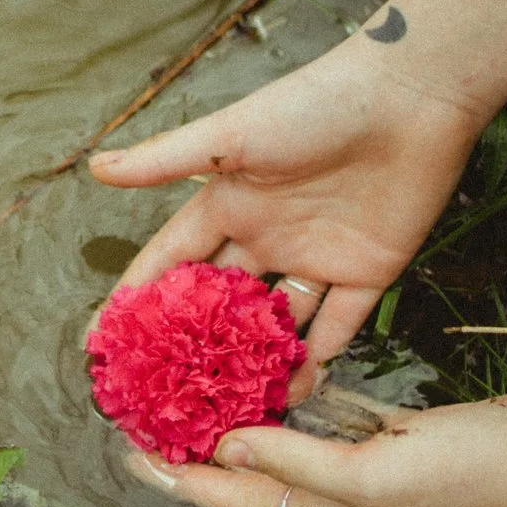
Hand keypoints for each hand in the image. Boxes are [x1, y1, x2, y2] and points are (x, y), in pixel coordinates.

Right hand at [90, 40, 488, 363]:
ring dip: (250, 365)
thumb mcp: (232, 135)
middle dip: (190, 346)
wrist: (411, 97)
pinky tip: (290, 396)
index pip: (173, 262)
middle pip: (219, 304)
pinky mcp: (366, 273)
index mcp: (229, 205)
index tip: (102, 340)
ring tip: (222, 410)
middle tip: (160, 394)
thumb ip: (166, 160)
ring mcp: (315, 258)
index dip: (138, 298)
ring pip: (274, 327)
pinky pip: (336, 330)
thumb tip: (95, 168)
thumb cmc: (315, 104)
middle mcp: (267, 237)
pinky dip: (316, 362)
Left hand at [124, 389, 506, 506]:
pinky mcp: (386, 439)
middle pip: (246, 480)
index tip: (127, 449)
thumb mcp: (370, 470)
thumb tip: (225, 445)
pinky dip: (285, 406)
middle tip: (147, 418)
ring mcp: (362, 470)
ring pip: (279, 451)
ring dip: (236, 427)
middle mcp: (336, 500)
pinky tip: (269, 380)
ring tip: (193, 396)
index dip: (178, 474)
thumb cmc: (464, 470)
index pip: (232, 498)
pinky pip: (317, 426)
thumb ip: (294, 458)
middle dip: (196, 453)